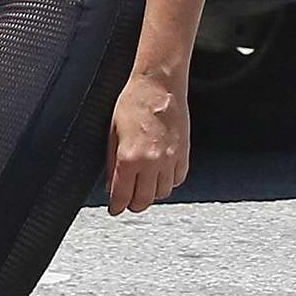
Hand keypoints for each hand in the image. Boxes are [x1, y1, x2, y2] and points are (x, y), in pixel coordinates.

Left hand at [106, 71, 189, 213]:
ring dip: (151, 193)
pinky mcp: (184, 154)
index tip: (115, 209)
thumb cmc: (133, 102)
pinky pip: (177, 180)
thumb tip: (111, 186)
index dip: (117, 207)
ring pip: (162, 193)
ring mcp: (170, 159)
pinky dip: (168, 182)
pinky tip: (160, 174)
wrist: (159, 85)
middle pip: (144, 200)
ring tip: (144, 185)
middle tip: (127, 200)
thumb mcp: (113, 133)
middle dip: (133, 204)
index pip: (122, 196)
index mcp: (129, 158)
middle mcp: (151, 162)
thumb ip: (111, 163)